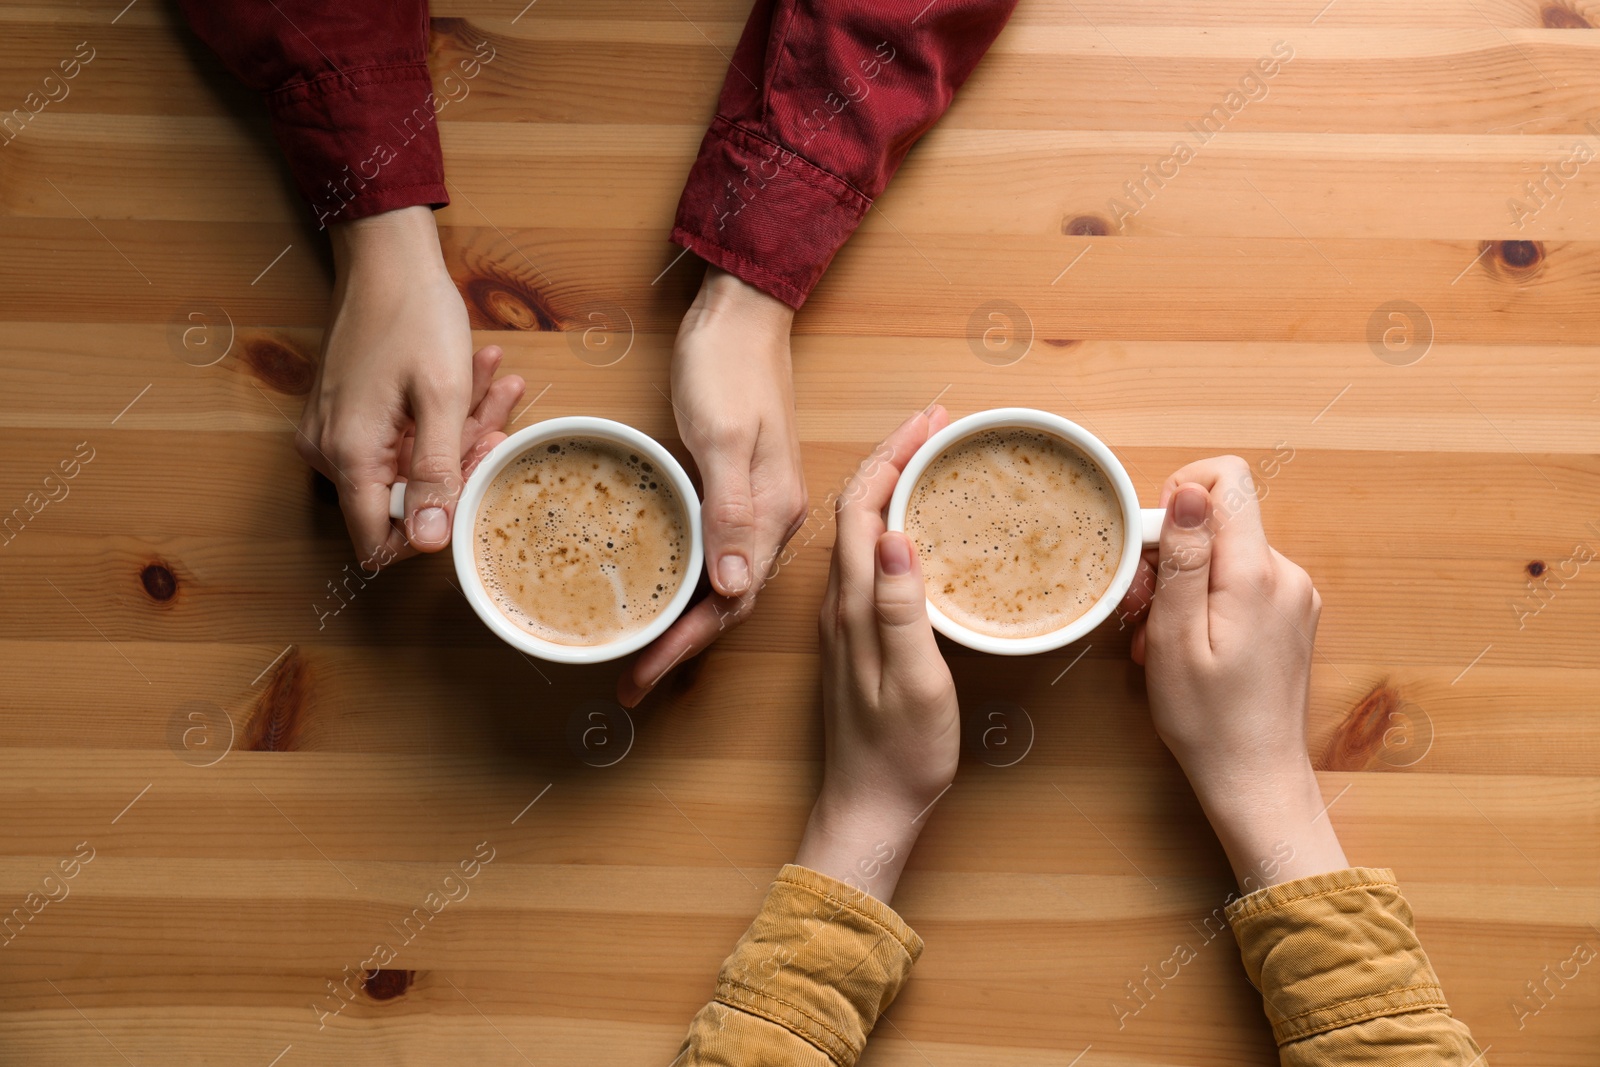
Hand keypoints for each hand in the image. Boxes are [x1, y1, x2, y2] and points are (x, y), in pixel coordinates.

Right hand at [296, 206, 524, 567]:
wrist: (386, 256)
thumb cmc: (414, 315)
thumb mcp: (441, 397)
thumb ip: (435, 473)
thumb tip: (428, 543)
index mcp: (348, 456)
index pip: (380, 541)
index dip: (431, 530)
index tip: (470, 490)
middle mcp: (331, 453)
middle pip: (403, 498)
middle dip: (459, 464)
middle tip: (499, 423)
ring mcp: (337, 433)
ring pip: (409, 463)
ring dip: (459, 432)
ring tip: (497, 386)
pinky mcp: (348, 415)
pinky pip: (399, 436)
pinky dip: (440, 416)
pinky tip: (478, 379)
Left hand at [617, 265, 804, 705]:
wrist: (743, 313)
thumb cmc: (727, 365)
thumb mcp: (722, 436)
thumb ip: (730, 512)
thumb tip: (731, 587)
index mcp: (773, 513)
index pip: (731, 603)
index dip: (685, 646)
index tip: (643, 678)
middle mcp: (772, 518)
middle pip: (729, 602)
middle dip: (681, 647)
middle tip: (631, 682)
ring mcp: (757, 504)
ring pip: (723, 583)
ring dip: (685, 621)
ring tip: (642, 653)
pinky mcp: (738, 487)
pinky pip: (716, 552)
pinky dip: (689, 583)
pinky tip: (663, 591)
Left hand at [792, 407, 957, 904]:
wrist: (868, 807)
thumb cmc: (899, 753)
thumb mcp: (913, 682)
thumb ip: (901, 610)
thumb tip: (895, 535)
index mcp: (852, 606)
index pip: (861, 508)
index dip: (893, 455)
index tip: (932, 421)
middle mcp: (840, 603)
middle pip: (857, 508)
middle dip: (894, 455)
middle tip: (939, 424)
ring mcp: (845, 619)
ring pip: (862, 531)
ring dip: (892, 484)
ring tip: (932, 457)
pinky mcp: (857, 635)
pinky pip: (869, 559)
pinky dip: (893, 522)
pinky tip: (918, 525)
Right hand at [1117, 456, 1346, 892]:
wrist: (1256, 780)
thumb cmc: (1209, 720)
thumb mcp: (1176, 637)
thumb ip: (1185, 558)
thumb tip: (1190, 492)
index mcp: (1258, 573)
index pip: (1229, 480)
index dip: (1180, 495)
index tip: (1153, 546)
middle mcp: (1287, 574)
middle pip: (1219, 521)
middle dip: (1171, 554)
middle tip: (1144, 613)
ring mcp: (1294, 595)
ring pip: (1225, 553)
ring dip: (1184, 585)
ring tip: (1162, 640)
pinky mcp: (1290, 614)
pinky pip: (1240, 581)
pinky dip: (1206, 602)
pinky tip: (1187, 645)